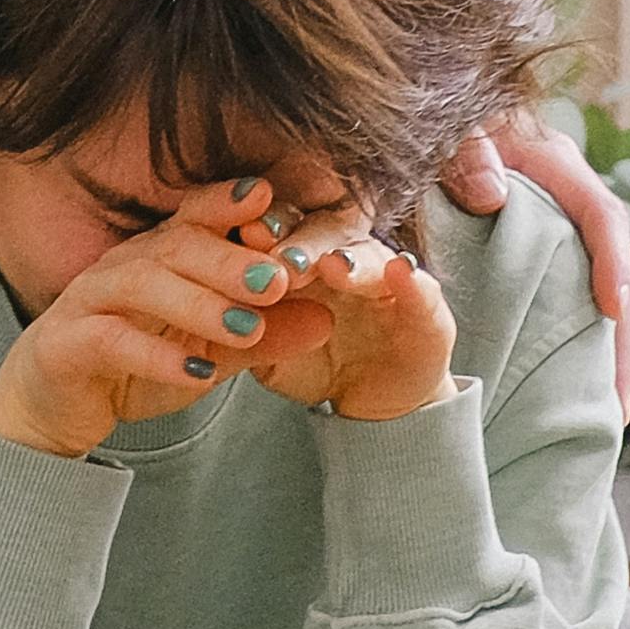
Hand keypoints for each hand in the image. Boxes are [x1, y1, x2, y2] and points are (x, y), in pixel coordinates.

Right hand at [0, 178, 302, 459]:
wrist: (54, 406)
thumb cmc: (132, 364)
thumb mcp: (208, 351)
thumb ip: (261, 336)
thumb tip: (327, 320)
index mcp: (158, 255)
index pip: (196, 215)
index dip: (230, 204)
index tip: (276, 204)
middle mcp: (122, 266)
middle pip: (176, 244)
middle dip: (230, 259)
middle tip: (279, 281)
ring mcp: (88, 301)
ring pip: (143, 284)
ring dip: (199, 303)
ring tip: (247, 328)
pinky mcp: (66, 344)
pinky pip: (111, 340)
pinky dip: (156, 355)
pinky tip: (197, 373)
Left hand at [241, 233, 459, 419]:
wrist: (369, 399)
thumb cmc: (312, 363)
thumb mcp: (267, 350)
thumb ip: (243, 327)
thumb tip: (203, 306)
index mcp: (302, 259)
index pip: (282, 230)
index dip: (263, 229)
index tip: (240, 234)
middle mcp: (346, 256)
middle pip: (324, 234)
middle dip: (301, 241)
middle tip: (281, 258)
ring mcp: (388, 279)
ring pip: (370, 256)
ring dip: (351, 259)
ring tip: (333, 265)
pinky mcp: (426, 310)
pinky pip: (423, 291)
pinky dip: (413, 282)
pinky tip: (400, 271)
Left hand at [447, 110, 629, 406]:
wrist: (425, 119)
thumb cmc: (437, 120)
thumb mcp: (447, 128)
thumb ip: (463, 151)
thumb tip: (493, 195)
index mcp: (553, 165)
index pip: (598, 213)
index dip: (610, 261)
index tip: (614, 308)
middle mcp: (567, 203)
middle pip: (613, 275)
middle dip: (621, 343)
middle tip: (618, 404)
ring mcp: (557, 236)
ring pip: (596, 302)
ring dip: (604, 360)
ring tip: (604, 418)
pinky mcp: (538, 263)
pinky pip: (564, 311)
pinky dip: (571, 354)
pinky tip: (567, 397)